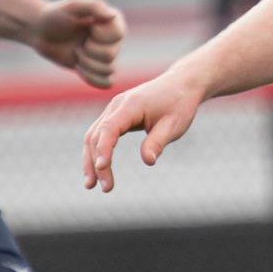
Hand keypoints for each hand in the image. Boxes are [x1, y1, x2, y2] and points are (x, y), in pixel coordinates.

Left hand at [31, 0, 126, 87]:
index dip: (97, 36)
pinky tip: (79, 68)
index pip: (117, 36)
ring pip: (108, 70)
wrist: (41, 31)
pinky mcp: (98, 69)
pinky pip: (106, 83)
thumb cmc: (56, 15)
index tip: (86, 27)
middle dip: (88, 52)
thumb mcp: (72, 5)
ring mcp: (106, 55)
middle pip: (110, 55)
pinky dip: (92, 78)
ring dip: (87, 64)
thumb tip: (112, 16)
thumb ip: (94, 6)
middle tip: (76, 44)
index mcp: (113, 21)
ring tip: (76, 53)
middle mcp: (114, 39)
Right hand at [82, 68, 207, 190]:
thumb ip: (158, 141)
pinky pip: (100, 134)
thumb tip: (148, 161)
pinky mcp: (116, 114)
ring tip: (92, 185)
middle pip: (96, 135)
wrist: (182, 83)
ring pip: (93, 135)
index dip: (103, 149)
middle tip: (104, 188)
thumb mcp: (174, 124)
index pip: (109, 128)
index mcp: (130, 105)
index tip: (102, 168)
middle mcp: (116, 105)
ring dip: (90, 160)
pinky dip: (96, 151)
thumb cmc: (180, 103)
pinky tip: (97, 169)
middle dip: (96, 163)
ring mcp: (114, 109)